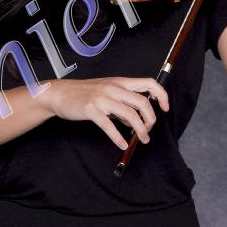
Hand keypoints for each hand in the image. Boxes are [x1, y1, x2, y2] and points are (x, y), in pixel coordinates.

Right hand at [43, 77, 168, 148]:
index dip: (161, 95)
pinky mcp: (91, 110)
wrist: (60, 93)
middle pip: (142, 102)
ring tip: (141, 139)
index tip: (165, 108)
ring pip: (130, 114)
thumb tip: (136, 118)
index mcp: (120, 82)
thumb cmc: (84, 93)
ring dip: (139, 130)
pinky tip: (122, 144)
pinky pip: (109, 126)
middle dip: (150, 119)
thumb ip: (122, 101)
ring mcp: (102, 98)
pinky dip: (118, 137)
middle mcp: (114, 88)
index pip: (148, 83)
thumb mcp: (107, 91)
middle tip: (149, 130)